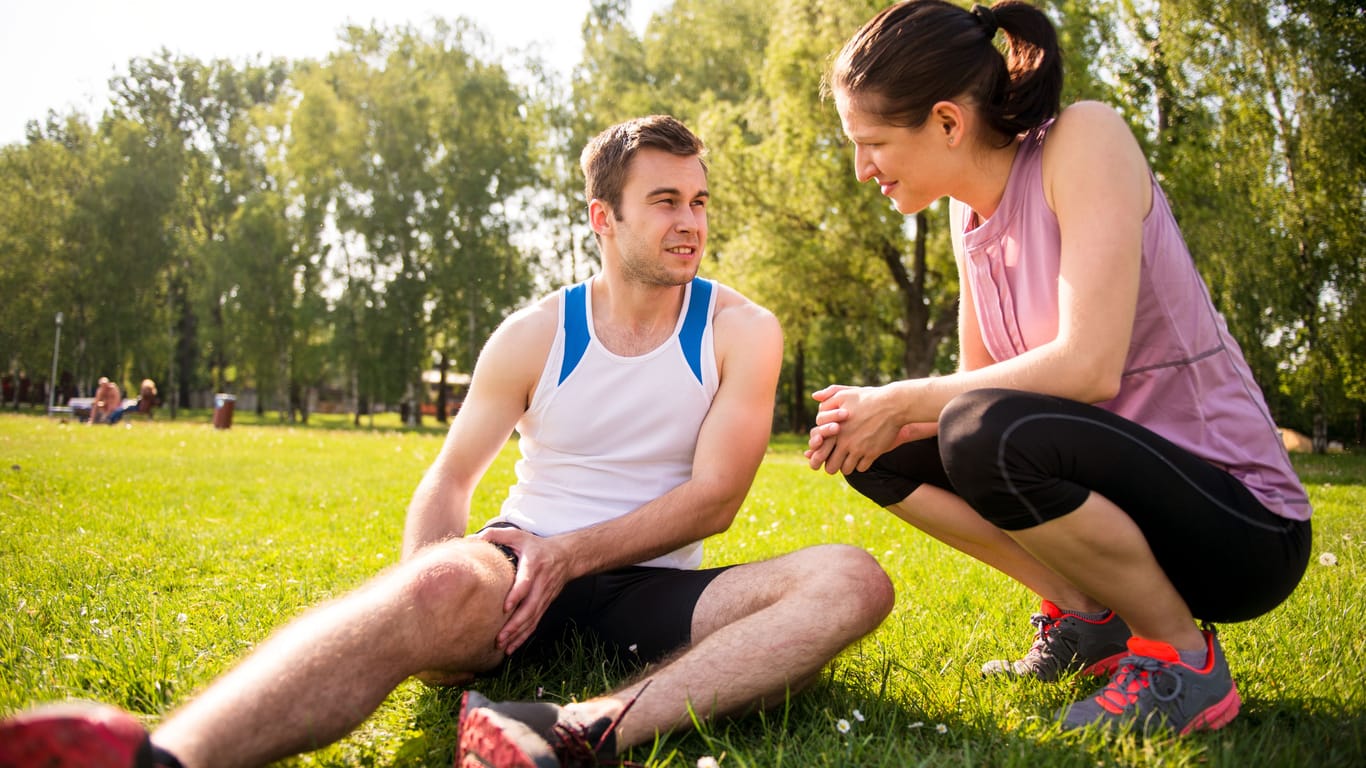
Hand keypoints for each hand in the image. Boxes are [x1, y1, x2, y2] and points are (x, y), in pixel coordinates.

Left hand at [472, 526, 571, 653]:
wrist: (566, 556)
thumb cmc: (536, 545)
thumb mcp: (518, 535)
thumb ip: (496, 535)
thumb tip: (470, 539)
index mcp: (534, 564)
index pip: (527, 582)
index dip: (517, 595)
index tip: (505, 607)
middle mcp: (541, 583)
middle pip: (530, 607)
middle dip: (515, 624)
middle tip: (499, 637)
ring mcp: (544, 596)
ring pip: (532, 618)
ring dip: (518, 634)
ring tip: (502, 646)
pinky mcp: (545, 604)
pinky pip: (534, 623)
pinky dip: (524, 636)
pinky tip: (512, 648)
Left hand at [808, 384, 905, 474]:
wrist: (892, 405)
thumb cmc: (867, 398)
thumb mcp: (844, 394)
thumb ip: (828, 397)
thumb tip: (815, 396)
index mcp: (834, 430)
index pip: (820, 452)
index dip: (820, 456)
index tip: (826, 454)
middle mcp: (844, 442)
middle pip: (831, 467)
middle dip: (833, 466)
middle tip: (837, 462)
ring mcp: (858, 449)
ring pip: (847, 470)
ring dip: (847, 466)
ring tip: (850, 460)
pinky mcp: (872, 453)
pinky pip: (862, 468)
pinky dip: (861, 465)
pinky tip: (862, 458)